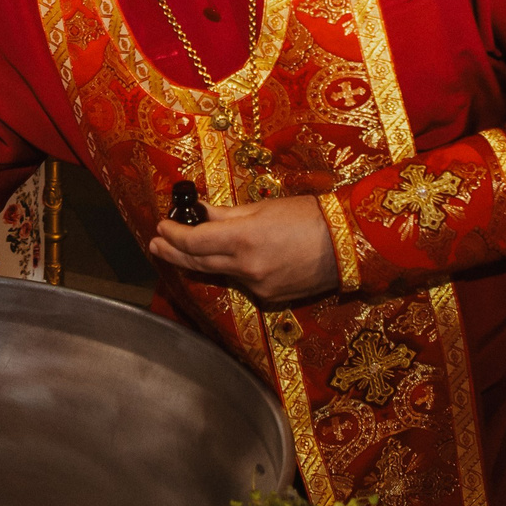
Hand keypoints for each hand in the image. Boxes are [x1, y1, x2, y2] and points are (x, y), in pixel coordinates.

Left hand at [147, 194, 340, 304]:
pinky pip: (241, 283)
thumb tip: (200, 212)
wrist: (348, 244)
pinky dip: (230, 271)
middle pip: (198, 263)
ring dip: (199, 262)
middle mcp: (246, 268)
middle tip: (156, 244)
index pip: (194, 242)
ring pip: (219, 274)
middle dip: (173, 253)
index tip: (161, 227)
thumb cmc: (309, 216)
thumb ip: (226, 214)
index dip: (173, 235)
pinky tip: (227, 260)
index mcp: (243, 240)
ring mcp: (258, 287)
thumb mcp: (264, 207)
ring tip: (183, 250)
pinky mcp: (270, 298)